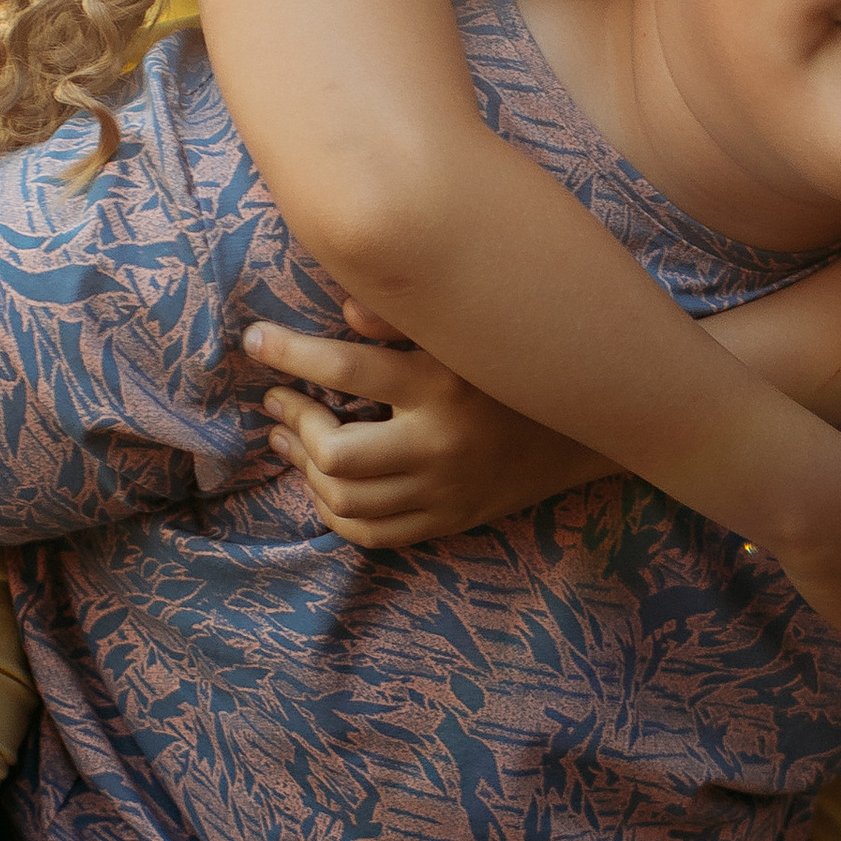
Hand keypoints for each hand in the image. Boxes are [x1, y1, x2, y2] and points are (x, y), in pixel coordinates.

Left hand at [243, 304, 608, 546]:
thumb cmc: (513, 365)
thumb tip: (341, 307)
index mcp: (441, 384)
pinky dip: (335, 513)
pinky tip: (322, 483)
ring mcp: (444, 491)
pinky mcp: (448, 520)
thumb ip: (404, 315)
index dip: (289, 354)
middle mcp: (440, 444)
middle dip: (296, 425)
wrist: (586, 427)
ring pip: (346, 500)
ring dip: (305, 470)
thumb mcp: (466, 329)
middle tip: (278, 401)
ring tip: (288, 438)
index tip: (254, 341)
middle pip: (337, 454)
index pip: (346, 370)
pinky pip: (373, 533)